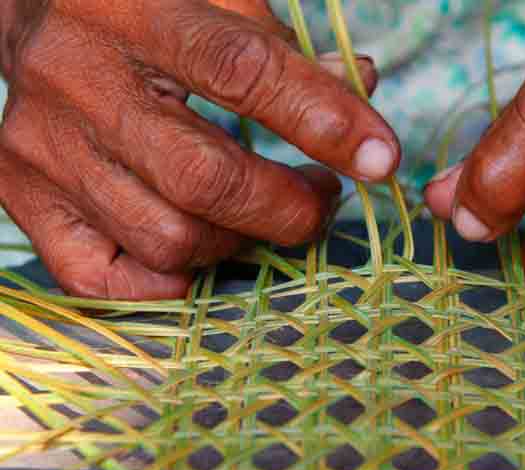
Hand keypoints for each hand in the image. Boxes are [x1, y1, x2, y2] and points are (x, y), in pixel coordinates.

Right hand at [0, 0, 398, 299]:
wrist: (33, 12)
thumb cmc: (142, 6)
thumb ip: (287, 46)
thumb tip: (363, 92)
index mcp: (131, 10)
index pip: (242, 71)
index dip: (323, 121)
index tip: (380, 158)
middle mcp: (75, 81)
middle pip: (206, 179)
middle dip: (289, 207)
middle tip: (323, 198)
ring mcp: (43, 150)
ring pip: (168, 237)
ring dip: (238, 241)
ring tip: (261, 212)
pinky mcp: (23, 200)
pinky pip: (104, 279)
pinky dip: (168, 279)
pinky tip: (196, 246)